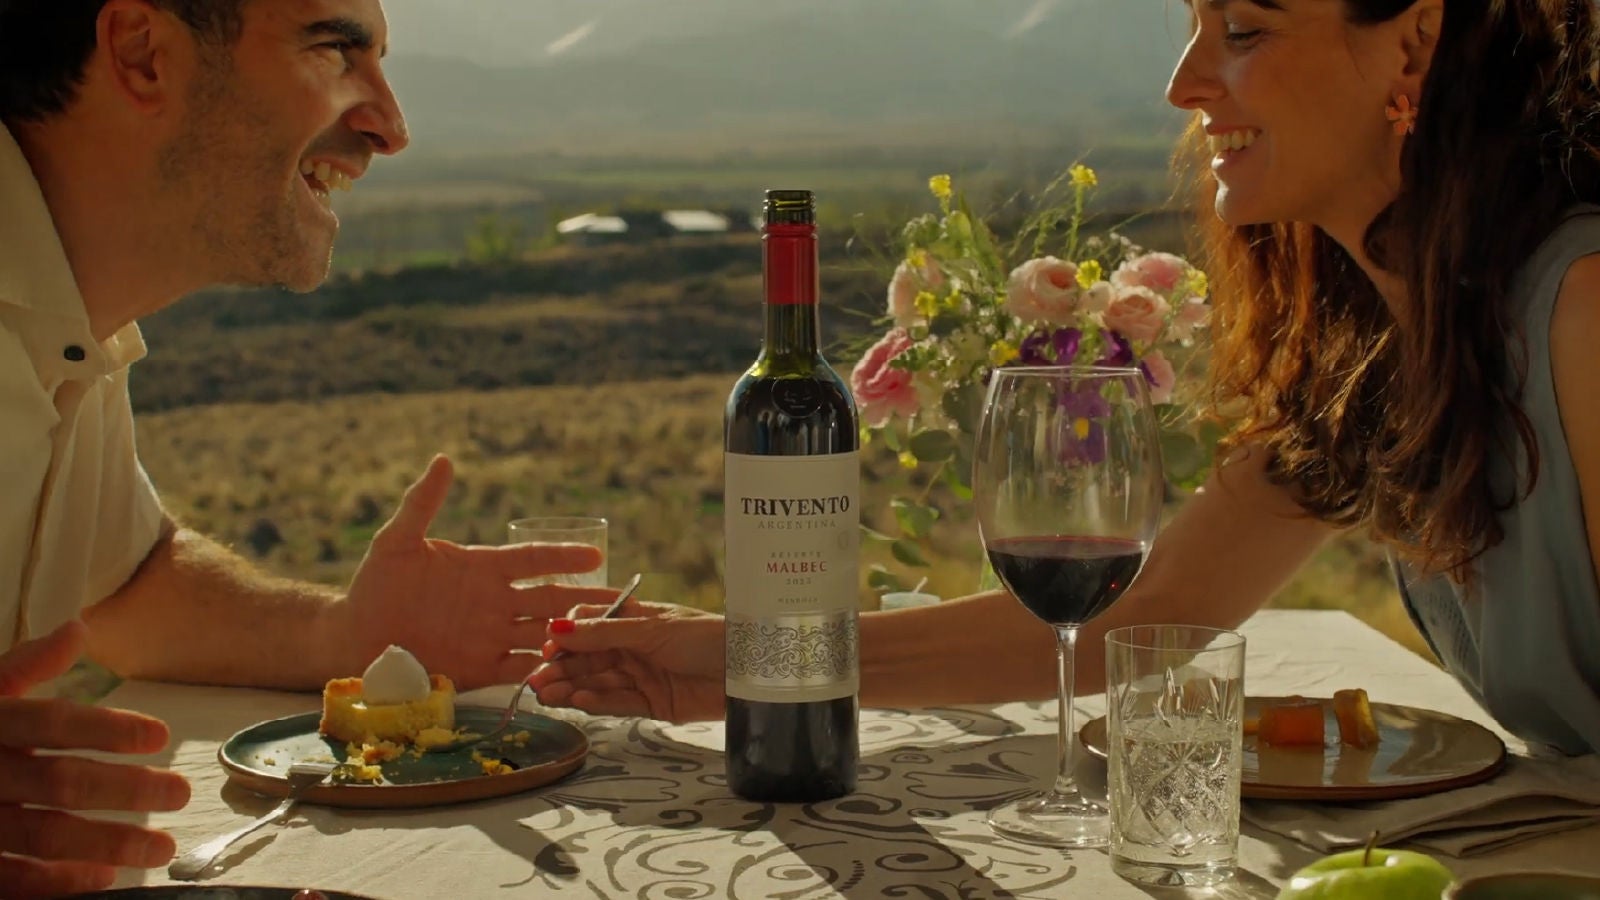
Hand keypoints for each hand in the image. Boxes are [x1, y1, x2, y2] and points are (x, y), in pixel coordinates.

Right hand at [0, 621, 189, 897]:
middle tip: (181, 792)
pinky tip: (103, 882)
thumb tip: (77, 629)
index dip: (106, 728)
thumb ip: (24, 666)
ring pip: (45, 834)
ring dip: (108, 844)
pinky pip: (12, 878)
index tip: (161, 735)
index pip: (52, 722)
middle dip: (126, 790)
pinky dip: (58, 882)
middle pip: (60, 782)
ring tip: (160, 848)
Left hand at [343, 455, 613, 688]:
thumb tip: (443, 460)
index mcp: (485, 569)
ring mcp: (492, 636)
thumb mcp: (396, 541)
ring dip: (570, 638)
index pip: (534, 560)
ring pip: (543, 636)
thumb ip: (421, 504)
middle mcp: (497, 602)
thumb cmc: (375, 583)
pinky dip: (542, 671)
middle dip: (588, 601)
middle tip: (624, 601)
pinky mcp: (481, 669)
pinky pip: (519, 671)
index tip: (595, 554)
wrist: (354, 635)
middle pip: (552, 600)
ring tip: (601, 642)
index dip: (564, 557)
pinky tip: (565, 675)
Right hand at [529, 598, 724, 722]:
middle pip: (589, 658)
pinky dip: (598, 702)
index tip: (548, 646)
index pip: (590, 626)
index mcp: (634, 620)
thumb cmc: (704, 634)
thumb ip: (604, 632)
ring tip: (547, 695)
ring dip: (572, 688)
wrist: (747, 668)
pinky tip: (578, 700)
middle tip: (534, 680)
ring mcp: (643, 676)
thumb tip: (557, 627)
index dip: (567, 637)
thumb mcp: (651, 629)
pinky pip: (619, 703)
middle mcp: (634, 648)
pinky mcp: (654, 704)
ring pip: (599, 682)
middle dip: (562, 668)